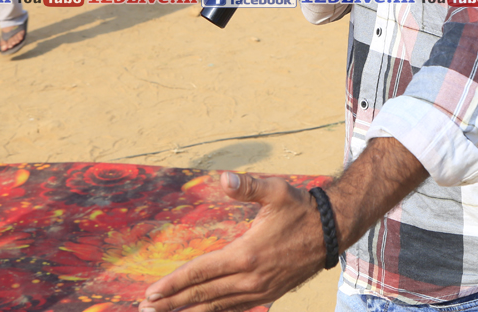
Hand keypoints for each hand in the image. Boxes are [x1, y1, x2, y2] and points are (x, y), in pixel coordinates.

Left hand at [140, 172, 324, 311]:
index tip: (150, 292)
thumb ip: (247, 186)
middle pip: (203, 294)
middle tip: (145, 310)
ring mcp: (260, 291)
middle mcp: (250, 278)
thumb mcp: (276, 191)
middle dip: (172, 304)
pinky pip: (234, 309)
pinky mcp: (268, 295)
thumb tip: (224, 179)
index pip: (201, 272)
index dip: (173, 283)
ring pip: (217, 307)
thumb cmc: (300, 208)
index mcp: (246, 254)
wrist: (332, 231)